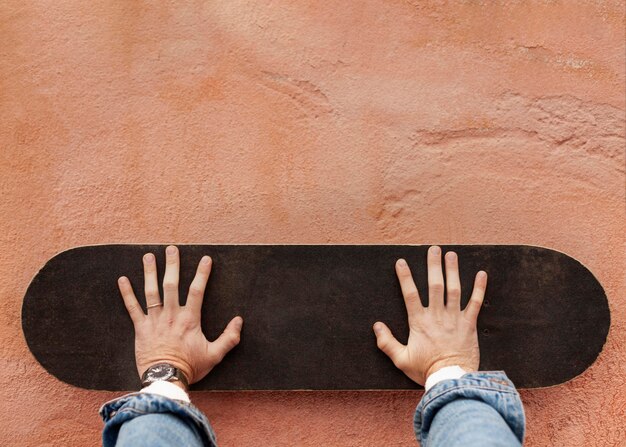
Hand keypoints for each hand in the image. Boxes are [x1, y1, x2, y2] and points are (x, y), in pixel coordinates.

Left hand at [117, 245, 242, 387]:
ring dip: (149, 272)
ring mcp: (154, 321)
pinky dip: (127, 293)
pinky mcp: (140, 329)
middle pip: (171, 284)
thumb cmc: (190, 367)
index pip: (197, 290)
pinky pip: (132, 308)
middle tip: (172, 249)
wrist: (165, 380)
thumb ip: (229, 337)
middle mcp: (172, 315)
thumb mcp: (215, 355)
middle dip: (172, 265)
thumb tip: (239, 320)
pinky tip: (122, 279)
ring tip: (148, 256)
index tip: (205, 258)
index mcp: (190, 319)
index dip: (202, 273)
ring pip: (151, 292)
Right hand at [373, 246, 486, 385]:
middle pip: (435, 285)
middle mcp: (437, 316)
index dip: (405, 277)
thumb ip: (387, 342)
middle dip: (433, 265)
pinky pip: (476, 303)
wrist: (451, 380)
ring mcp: (454, 319)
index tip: (400, 262)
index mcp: (419, 322)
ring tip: (451, 254)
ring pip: (454, 289)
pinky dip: (479, 288)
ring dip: (453, 270)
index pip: (410, 294)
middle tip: (433, 249)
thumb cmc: (426, 370)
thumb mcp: (401, 359)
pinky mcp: (469, 325)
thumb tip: (376, 326)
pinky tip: (482, 274)